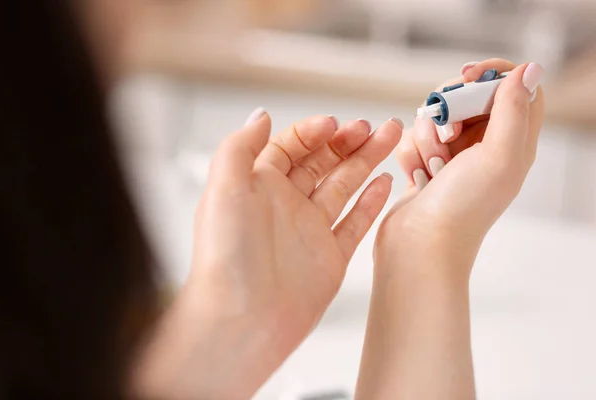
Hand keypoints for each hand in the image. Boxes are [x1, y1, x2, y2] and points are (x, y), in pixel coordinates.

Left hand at [133, 110, 402, 399]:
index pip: (291, 146)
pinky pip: (355, 222)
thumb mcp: (223, 189)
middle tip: (373, 126)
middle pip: (322, 162)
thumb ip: (241, 147)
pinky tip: (384, 182)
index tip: (335, 124)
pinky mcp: (330, 256)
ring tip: (389, 138)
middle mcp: (285, 205)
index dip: (313, 131)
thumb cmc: (227, 258)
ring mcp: (310, 230)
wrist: (244, 319)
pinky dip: (371, 202)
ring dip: (366, 161)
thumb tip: (260, 115)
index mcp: (258, 186)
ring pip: (343, 186)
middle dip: (347, 141)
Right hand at [356, 60, 544, 399]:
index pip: (515, 88)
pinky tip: (416, 176)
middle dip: (450, 108)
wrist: (420, 246)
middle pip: (469, 98)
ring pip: (435, 117)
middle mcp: (486, 148)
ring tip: (431, 167)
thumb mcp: (497, 154)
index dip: (492, 74)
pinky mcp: (426, 166)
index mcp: (514, 142)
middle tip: (447, 131)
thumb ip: (513, 109)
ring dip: (426, 136)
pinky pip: (413, 138)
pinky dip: (410, 153)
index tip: (467, 76)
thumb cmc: (462, 208)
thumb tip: (530, 69)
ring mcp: (454, 158)